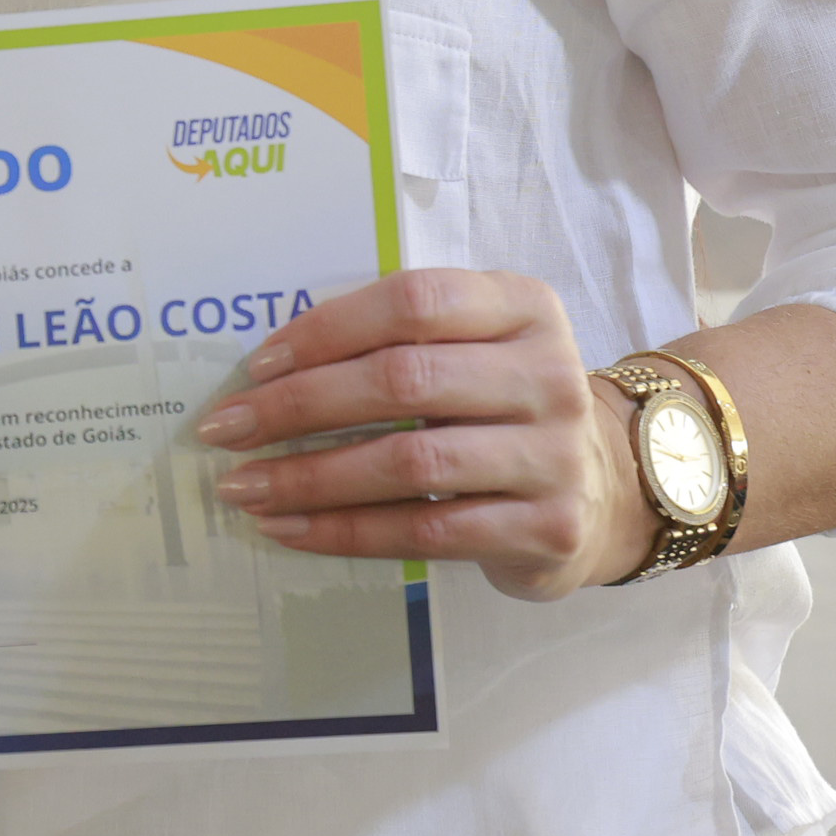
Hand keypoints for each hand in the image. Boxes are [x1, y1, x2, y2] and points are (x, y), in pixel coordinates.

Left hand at [194, 269, 655, 600]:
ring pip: (408, 464)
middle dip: (297, 407)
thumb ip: (398, 339)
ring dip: (310, 477)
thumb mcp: (476, 347)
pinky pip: (425, 532)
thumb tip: (267, 368)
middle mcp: (548, 374)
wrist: (609, 487)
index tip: (255, 365)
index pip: (411, 302)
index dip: (325, 330)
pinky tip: (290, 528)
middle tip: (225, 429)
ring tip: (243, 487)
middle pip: (402, 382)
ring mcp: (554, 455)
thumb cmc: (504, 405)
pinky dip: (345, 532)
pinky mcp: (546, 527)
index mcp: (523, 308)